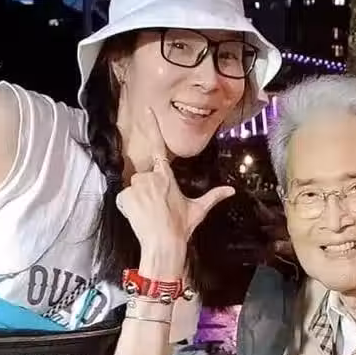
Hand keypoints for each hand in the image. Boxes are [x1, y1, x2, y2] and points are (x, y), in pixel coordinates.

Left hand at [115, 108, 233, 276]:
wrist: (163, 243)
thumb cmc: (181, 227)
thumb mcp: (198, 209)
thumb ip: (213, 196)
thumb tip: (231, 191)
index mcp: (166, 176)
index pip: (159, 146)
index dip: (153, 127)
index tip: (146, 111)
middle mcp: (150, 177)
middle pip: (144, 176)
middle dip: (147, 189)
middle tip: (155, 207)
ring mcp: (136, 187)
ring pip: (133, 186)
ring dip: (137, 197)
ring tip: (148, 213)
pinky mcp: (125, 197)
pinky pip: (124, 198)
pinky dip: (128, 206)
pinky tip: (138, 216)